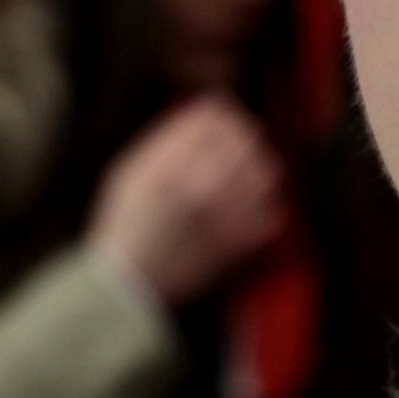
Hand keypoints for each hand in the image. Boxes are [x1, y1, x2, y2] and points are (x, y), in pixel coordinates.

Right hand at [88, 95, 290, 308]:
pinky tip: (249, 205)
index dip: (223, 116)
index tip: (222, 122)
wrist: (126, 285)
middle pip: (248, 141)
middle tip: (238, 145)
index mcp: (172, 166)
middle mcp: (202, 190)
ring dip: (259, 167)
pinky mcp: (238, 246)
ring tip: (246, 174)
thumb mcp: (131, 171)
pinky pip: (272, 212)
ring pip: (266, 173)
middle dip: (244, 137)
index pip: (218, 119)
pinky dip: (266, 205)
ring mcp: (224, 219)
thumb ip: (169, 139)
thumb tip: (207, 112)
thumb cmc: (126, 224)